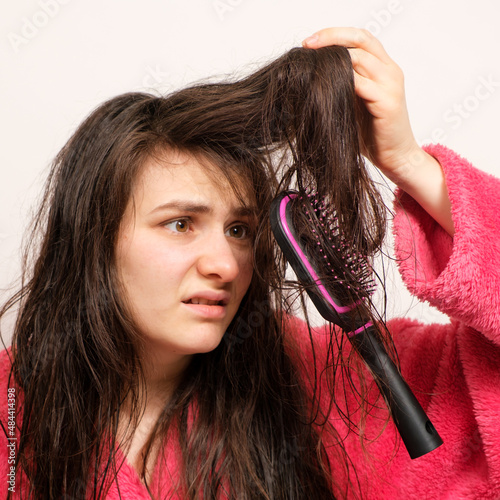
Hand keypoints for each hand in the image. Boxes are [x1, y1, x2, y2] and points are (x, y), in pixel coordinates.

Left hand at [302, 27, 453, 235]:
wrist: (395, 156)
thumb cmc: (372, 132)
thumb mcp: (355, 102)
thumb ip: (343, 84)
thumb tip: (313, 73)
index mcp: (383, 67)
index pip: (360, 37)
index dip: (335, 34)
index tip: (308, 42)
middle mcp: (390, 71)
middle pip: (360, 40)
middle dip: (331, 38)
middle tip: (307, 45)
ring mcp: (391, 85)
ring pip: (360, 58)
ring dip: (333, 60)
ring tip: (313, 66)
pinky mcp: (388, 103)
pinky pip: (361, 84)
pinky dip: (341, 81)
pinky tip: (325, 87)